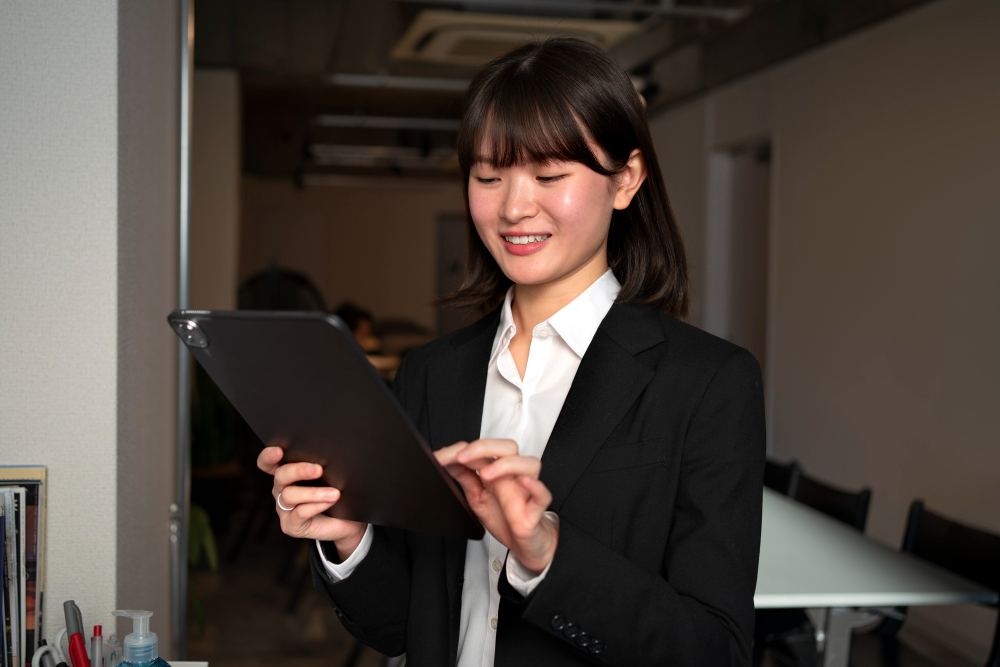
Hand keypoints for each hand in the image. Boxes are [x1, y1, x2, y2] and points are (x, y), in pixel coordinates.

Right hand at [256, 446, 366, 559]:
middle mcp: (281, 490)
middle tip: (319, 469)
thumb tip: (331, 454)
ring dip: (313, 493)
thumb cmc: (336, 494)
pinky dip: (316, 506)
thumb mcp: (331, 477)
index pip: (268, 463)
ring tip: (334, 493)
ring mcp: (284, 509)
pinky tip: (329, 502)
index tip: (279, 451)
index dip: (269, 456)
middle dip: (299, 470)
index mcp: (287, 475)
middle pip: (280, 476)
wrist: (346, 522)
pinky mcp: (291, 525)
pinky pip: (299, 513)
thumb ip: (324, 466)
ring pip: (289, 495)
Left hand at [435, 439, 557, 572]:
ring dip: (506, 464)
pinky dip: (535, 486)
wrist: (525, 543)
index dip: (462, 449)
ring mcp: (526, 491)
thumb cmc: (505, 517)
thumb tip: (447, 463)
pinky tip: (524, 482)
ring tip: (486, 473)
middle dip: (483, 448)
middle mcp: (513, 476)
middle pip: (508, 448)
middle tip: (461, 457)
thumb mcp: (477, 498)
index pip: (483, 449)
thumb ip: (465, 479)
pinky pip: (543, 494)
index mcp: (498, 471)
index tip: (441, 457)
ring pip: (530, 464)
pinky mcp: (536, 510)